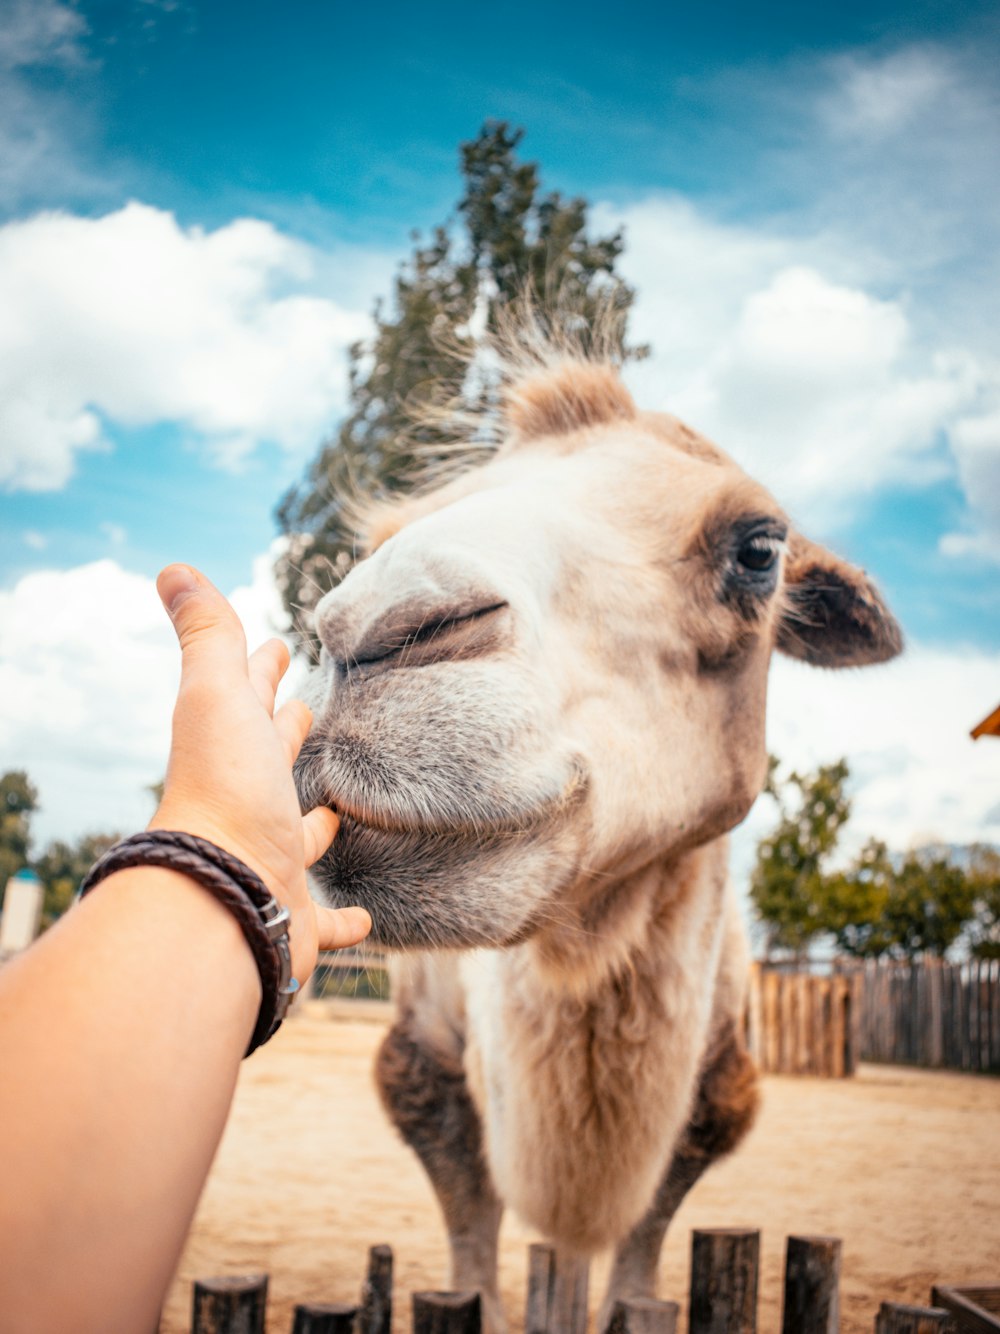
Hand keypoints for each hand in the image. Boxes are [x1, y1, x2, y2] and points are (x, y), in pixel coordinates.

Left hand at [150, 564, 369, 980]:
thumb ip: (208, 635)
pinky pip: (329, 917)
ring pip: (301, 837)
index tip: (279, 645)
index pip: (248, 698)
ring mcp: (273, 861)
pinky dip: (348, 918)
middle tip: (312, 709)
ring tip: (345, 804)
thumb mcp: (216, 696)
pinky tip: (368, 919)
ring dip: (319, 822)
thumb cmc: (225, 789)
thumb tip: (172, 568)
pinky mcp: (299, 916)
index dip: (261, 670)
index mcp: (233, 751)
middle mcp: (249, 805)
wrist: (224, 895)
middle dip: (289, 732)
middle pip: (271, 760)